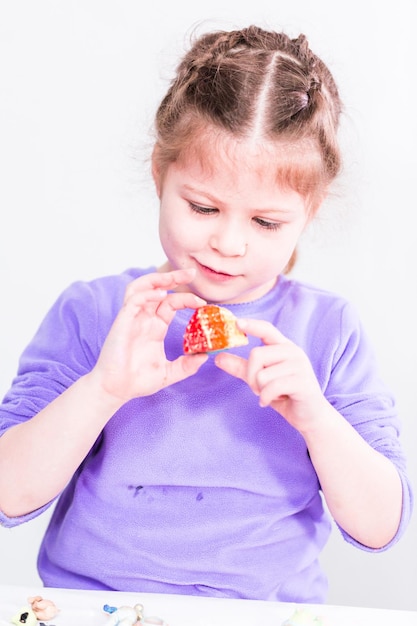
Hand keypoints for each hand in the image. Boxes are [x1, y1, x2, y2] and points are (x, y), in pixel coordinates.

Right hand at [92, 269, 207, 402]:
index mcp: (154, 327)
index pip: (171, 303)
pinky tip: (161, 295)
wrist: (116, 390)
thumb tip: (206, 357)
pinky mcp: (122, 322)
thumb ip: (187, 365)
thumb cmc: (137, 381)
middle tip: (192, 273)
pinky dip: (147, 294)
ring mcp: (132, 319)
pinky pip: (133, 301)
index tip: (203, 303)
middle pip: (158, 289)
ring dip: (157, 280)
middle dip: (174, 278)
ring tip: (174, 276)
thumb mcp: (169, 373)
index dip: (187, 299)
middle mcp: (143, 319)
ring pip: (141, 287)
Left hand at [214, 318, 325, 431]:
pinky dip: (266, 398)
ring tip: (273, 394)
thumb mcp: (260, 379)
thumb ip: (241, 367)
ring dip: (261, 390)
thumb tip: (218, 357)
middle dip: (251, 376)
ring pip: (262, 375)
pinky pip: (271, 387)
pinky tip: (275, 401)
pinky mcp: (302, 382)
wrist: (311, 416)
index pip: (267, 329)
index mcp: (284, 347)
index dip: (252, 325)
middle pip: (256, 355)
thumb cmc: (286, 394)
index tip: (236, 322)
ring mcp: (299, 366)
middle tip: (259, 388)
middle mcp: (293, 352)